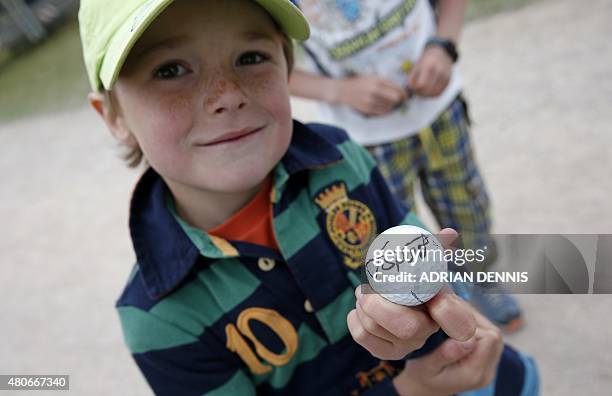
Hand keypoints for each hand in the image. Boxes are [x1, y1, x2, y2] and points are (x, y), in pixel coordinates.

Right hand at [334, 75, 406, 116]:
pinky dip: (385, 110)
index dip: (403, 93)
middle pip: (395, 98)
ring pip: (390, 106)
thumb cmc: (360, 82)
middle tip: (398, 100)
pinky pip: (383, 112)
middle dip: (398, 100)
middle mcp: (374, 90)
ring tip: (388, 103)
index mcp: (377, 80)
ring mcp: (370, 101)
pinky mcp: (367, 109)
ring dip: (392, 106)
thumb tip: (401, 91)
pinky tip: (383, 107)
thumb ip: (386, 82)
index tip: (405, 95)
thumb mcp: (372, 77)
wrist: (343, 90)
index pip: (397, 88)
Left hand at [347, 229, 475, 360]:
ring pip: (377, 329)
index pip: (459, 322)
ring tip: (361, 294)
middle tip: (364, 288)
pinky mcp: (386, 353)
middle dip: (377, 305)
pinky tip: (357, 311)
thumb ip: (437, 247)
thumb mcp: (427, 264)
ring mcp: (407, 346)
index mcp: (444, 311)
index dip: (450, 313)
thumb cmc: (414, 279)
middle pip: (406, 328)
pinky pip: (362, 337)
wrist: (399, 301)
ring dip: (361, 307)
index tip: (435, 299)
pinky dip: (353, 320)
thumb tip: (449, 232)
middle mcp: (428, 333)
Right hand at [393, 308, 503, 395]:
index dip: (470, 326)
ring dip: (476, 325)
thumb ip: (447, 353)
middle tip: (452, 320)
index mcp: (473, 373)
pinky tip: (459, 329)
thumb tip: (468, 339)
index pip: (488, 338)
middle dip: (474, 323)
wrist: (424, 388)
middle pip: (495, 336)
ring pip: (494, 334)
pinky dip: (476, 329)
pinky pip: (490, 338)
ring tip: (455, 324)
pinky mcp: (488, 362)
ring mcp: (489, 368)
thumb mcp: (427, 365)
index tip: (450, 323)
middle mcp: (486, 372)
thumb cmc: (422, 375)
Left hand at [409, 46, 452, 96]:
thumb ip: (412, 78)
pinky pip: (439, 93)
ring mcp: (445, 76)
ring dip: (427, 96)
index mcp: (428, 66)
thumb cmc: (425, 61)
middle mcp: (438, 71)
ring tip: (422, 92)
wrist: (441, 52)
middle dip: (420, 94)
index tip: (413, 88)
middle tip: (417, 92)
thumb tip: (410, 91)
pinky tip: (428, 91)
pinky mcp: (448, 80)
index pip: (421, 84)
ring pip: (434, 94)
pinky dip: (433, 94)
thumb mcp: (416, 66)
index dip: (415, 89)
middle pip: (428, 90)